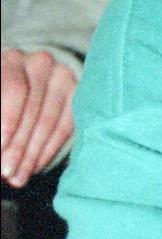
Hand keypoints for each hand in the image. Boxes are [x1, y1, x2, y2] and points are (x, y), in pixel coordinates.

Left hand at [1, 48, 77, 186]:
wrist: (29, 77)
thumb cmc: (3, 96)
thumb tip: (0, 150)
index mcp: (11, 60)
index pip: (14, 91)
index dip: (7, 121)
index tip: (0, 148)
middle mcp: (40, 62)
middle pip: (32, 110)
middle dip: (17, 146)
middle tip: (7, 173)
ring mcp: (63, 77)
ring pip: (49, 122)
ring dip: (30, 155)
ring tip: (17, 178)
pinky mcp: (78, 93)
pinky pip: (65, 127)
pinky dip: (47, 151)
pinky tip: (34, 167)